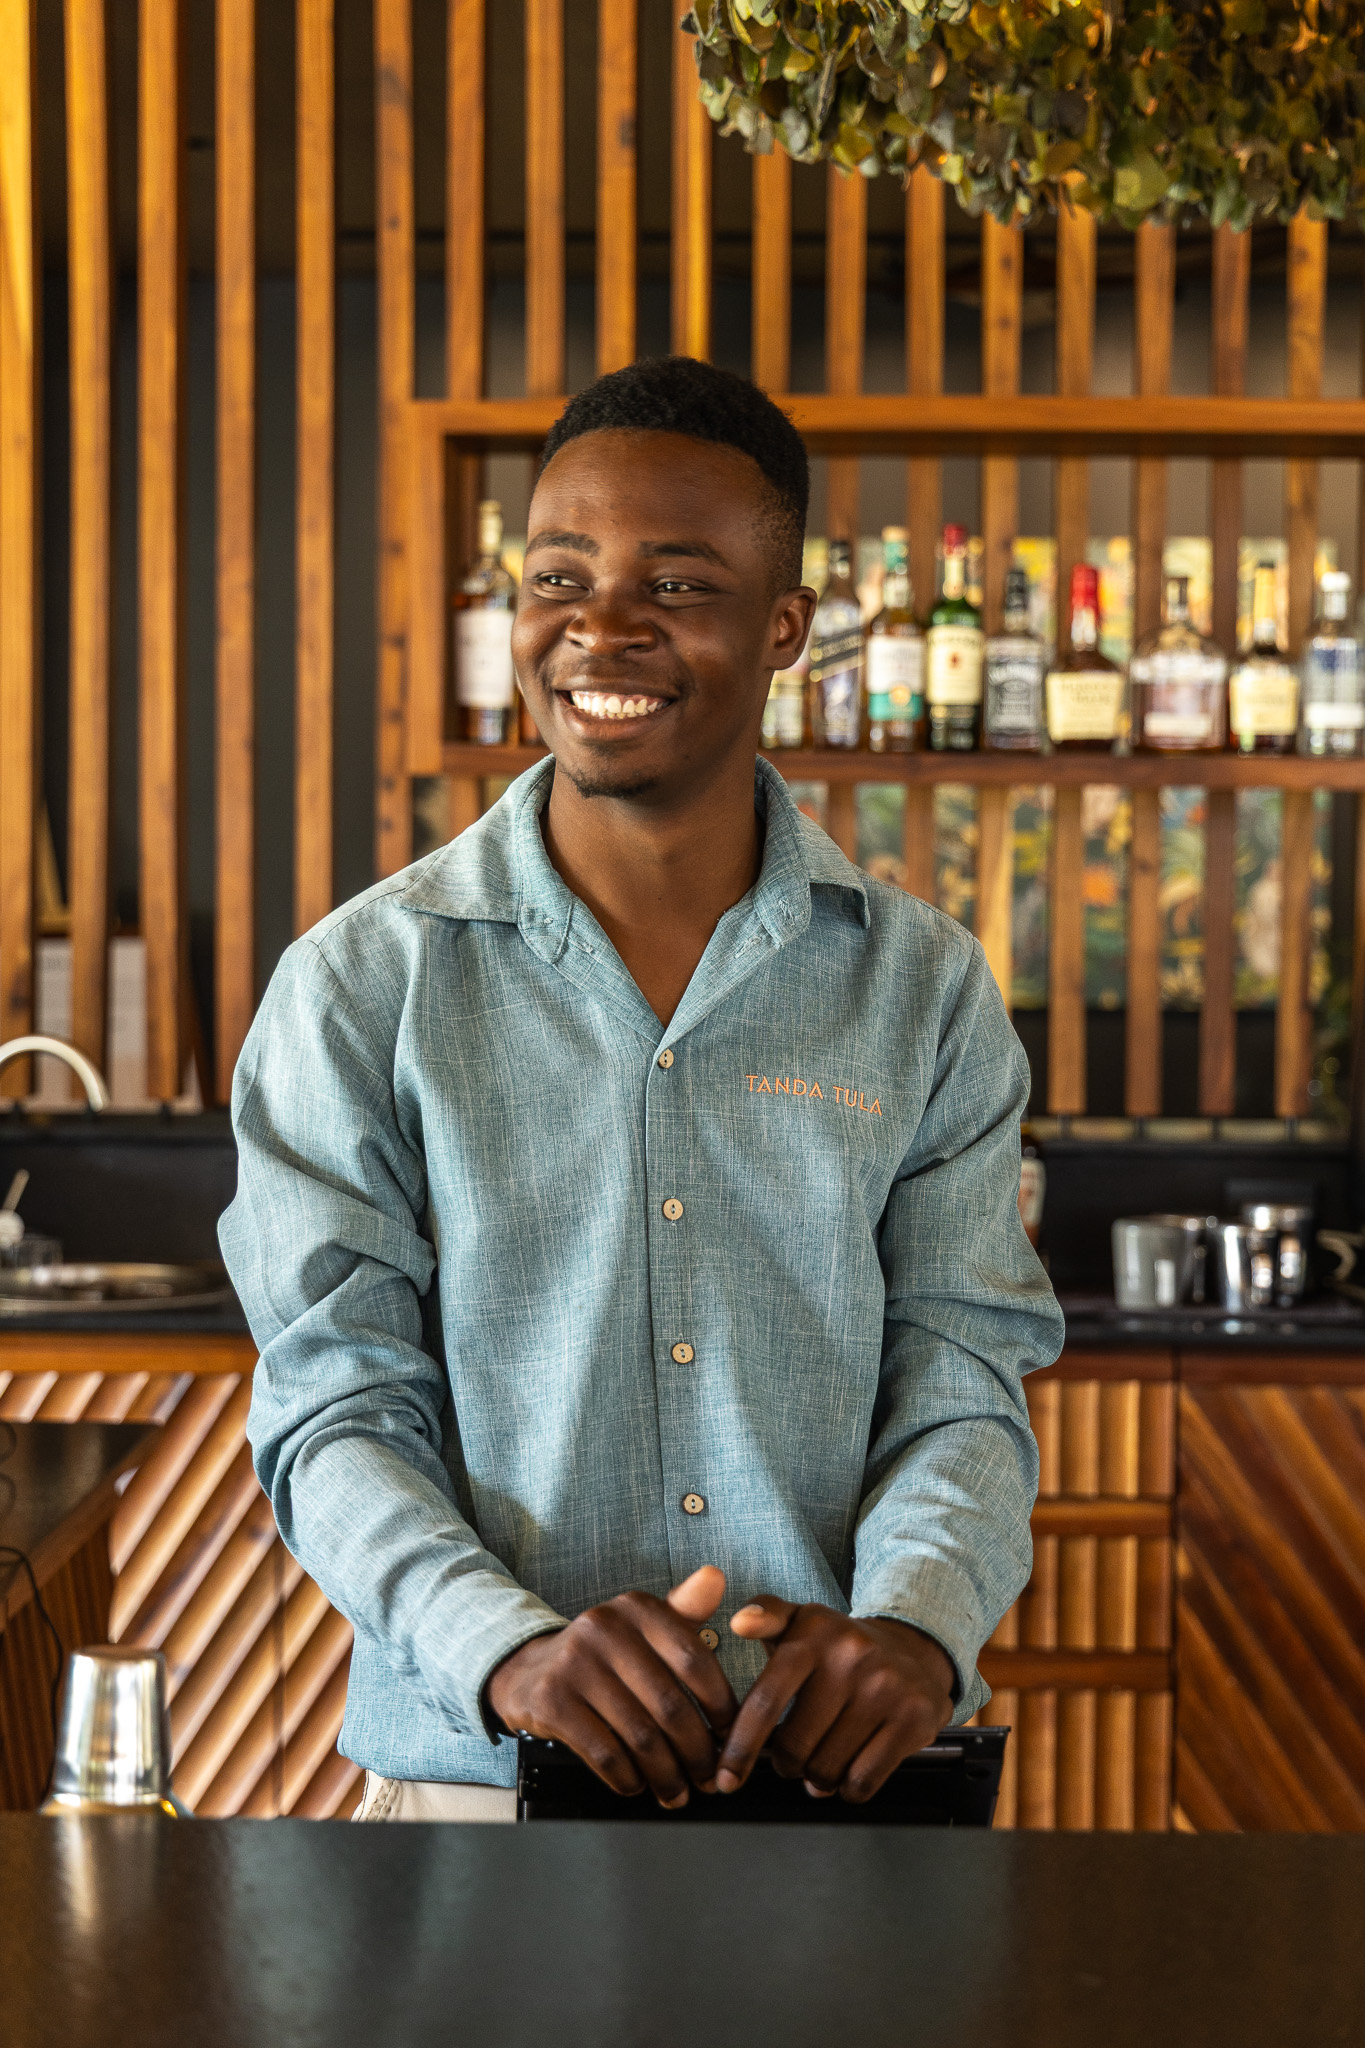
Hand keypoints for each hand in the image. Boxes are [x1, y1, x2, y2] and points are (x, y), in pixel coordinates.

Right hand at [485, 1565, 736, 1807]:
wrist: (528, 1670)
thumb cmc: (604, 1654)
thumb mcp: (643, 1626)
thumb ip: (685, 1609)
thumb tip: (716, 1576)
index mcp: (638, 1608)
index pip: (695, 1660)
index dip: (721, 1708)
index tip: (729, 1740)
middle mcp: (605, 1627)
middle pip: (670, 1705)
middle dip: (696, 1753)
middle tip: (706, 1780)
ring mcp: (574, 1664)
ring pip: (640, 1736)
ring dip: (666, 1775)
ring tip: (676, 1793)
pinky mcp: (551, 1701)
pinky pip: (604, 1752)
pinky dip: (627, 1778)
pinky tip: (636, 1784)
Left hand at [716, 1599, 954, 1804]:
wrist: (913, 1651)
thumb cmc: (842, 1647)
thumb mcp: (802, 1621)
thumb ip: (766, 1615)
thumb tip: (739, 1622)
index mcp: (814, 1633)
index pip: (766, 1700)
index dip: (741, 1745)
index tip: (727, 1777)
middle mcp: (851, 1656)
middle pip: (794, 1746)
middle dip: (787, 1764)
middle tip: (794, 1757)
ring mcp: (886, 1687)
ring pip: (826, 1769)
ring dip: (818, 1779)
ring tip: (823, 1760)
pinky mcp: (914, 1717)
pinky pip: (863, 1781)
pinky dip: (849, 1789)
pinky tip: (850, 1771)